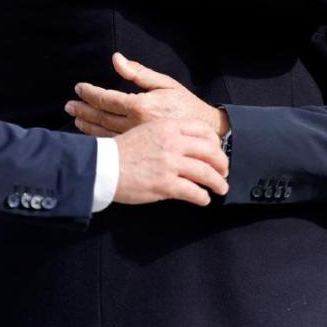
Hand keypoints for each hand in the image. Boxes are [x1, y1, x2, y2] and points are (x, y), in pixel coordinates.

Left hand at [67, 52, 225, 137]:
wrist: (203, 131)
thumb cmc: (184, 103)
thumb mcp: (164, 83)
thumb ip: (138, 73)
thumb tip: (116, 59)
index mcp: (140, 105)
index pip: (107, 98)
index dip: (90, 93)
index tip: (78, 88)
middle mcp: (135, 123)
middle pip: (101, 116)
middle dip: (83, 109)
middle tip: (69, 105)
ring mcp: (137, 138)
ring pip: (105, 132)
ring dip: (87, 125)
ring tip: (75, 118)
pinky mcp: (140, 148)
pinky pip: (114, 142)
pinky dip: (99, 138)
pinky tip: (91, 133)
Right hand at [108, 118, 228, 206]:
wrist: (102, 166)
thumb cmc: (121, 151)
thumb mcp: (146, 131)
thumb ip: (167, 135)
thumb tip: (185, 146)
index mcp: (168, 126)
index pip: (203, 131)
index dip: (215, 143)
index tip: (217, 152)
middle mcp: (173, 142)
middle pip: (210, 151)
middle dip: (222, 163)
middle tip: (224, 172)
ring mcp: (170, 164)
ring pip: (206, 172)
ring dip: (217, 183)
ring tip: (220, 189)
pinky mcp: (166, 184)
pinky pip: (193, 191)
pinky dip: (202, 197)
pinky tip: (203, 200)